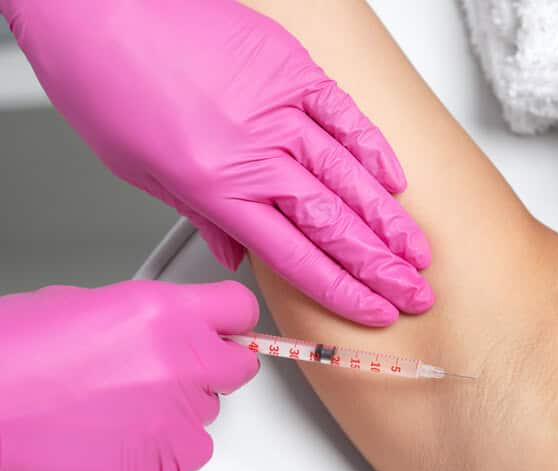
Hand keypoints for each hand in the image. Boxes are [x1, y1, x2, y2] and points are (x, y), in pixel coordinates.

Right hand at [0, 280, 259, 470]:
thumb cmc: (8, 359)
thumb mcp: (82, 305)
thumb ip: (143, 317)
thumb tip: (162, 329)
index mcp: (163, 310)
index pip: (238, 309)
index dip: (229, 323)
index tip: (223, 332)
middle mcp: (182, 359)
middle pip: (240, 365)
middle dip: (215, 368)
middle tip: (178, 373)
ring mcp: (179, 411)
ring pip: (211, 409)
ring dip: (183, 408)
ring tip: (123, 408)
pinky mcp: (167, 458)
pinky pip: (196, 450)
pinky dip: (170, 448)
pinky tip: (128, 438)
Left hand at [1, 0, 432, 325]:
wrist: (96, 6)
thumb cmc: (107, 79)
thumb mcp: (141, 170)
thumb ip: (201, 214)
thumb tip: (236, 253)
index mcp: (218, 188)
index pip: (298, 258)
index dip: (344, 291)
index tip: (374, 311)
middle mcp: (256, 154)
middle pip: (335, 226)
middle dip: (382, 268)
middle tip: (414, 293)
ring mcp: (280, 109)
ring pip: (351, 178)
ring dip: (390, 222)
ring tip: (418, 253)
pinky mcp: (292, 67)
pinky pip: (347, 114)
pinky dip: (375, 150)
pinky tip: (397, 182)